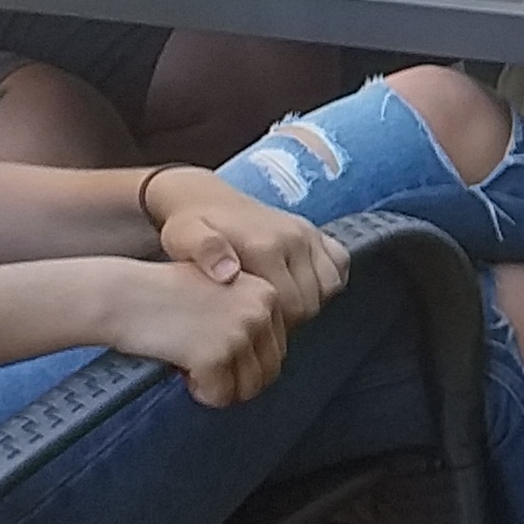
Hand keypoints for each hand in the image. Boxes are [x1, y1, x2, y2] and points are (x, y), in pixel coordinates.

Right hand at [100, 257, 294, 406]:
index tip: (213, 350)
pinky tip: (180, 369)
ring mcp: (240, 332)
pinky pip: (220, 396)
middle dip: (235, 378)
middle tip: (200, 365)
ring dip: (219, 387)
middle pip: (268, 372)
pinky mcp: (216, 354)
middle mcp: (261, 309)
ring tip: (190, 366)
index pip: (277, 350)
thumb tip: (268, 366)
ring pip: (248, 389)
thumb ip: (249, 319)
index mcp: (267, 292)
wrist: (123, 294)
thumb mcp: (222, 292)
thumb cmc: (164, 295)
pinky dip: (200, 392)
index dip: (244, 361)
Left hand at [146, 170, 346, 323]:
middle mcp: (294, 238)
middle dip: (290, 319)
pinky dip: (328, 279)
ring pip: (328, 286)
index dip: (274, 326)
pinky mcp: (314, 230)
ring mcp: (308, 232)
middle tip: (263, 319)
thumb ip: (205, 254)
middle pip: (310, 301)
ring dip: (309, 301)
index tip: (253, 324)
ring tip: (280, 304)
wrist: (203, 198)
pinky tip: (302, 285)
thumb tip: (229, 273)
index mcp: (264, 246)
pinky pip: (339, 263)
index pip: (290, 307)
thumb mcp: (184, 239)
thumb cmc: (189, 227)